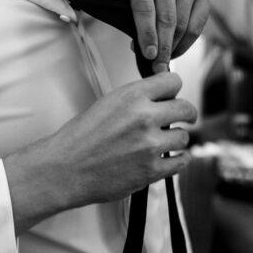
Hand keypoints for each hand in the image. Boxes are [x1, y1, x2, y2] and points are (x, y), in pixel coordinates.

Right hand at [4, 72, 197, 233]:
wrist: (65, 168)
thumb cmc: (80, 138)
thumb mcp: (106, 104)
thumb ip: (135, 99)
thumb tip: (159, 99)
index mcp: (131, 97)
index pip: (173, 81)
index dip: (173, 89)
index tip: (171, 96)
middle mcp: (145, 118)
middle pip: (187, 109)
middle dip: (185, 113)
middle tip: (181, 118)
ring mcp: (150, 145)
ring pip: (184, 137)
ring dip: (175, 139)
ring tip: (161, 142)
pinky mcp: (152, 170)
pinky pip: (182, 161)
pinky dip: (178, 160)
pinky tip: (169, 158)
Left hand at [121, 0, 209, 72]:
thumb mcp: (130, 5)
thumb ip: (135, 25)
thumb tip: (148, 53)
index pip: (145, 8)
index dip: (147, 34)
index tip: (149, 55)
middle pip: (167, 18)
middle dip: (163, 47)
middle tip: (158, 66)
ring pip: (183, 24)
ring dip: (174, 47)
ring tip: (165, 60)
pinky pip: (197, 26)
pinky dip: (186, 44)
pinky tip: (176, 51)